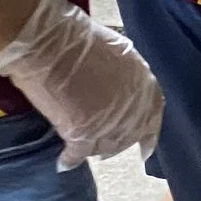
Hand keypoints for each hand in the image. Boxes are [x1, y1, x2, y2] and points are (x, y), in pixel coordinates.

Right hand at [0, 0, 164, 168]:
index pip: (153, 113)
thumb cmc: (75, 37)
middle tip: (107, 147)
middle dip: (120, 142)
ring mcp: (109, 122)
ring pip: (107, 146)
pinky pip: (78, 155)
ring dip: (97, 150)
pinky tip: (63, 163)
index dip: (148, 132)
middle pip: (130, 134)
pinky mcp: (83, 134)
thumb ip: (125, 73)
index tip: (145, 147)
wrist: (48, 43)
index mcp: (142, 82)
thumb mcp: (115, 49)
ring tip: (86, 149)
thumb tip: (119, 86)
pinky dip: (69, 159)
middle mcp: (131, 105)